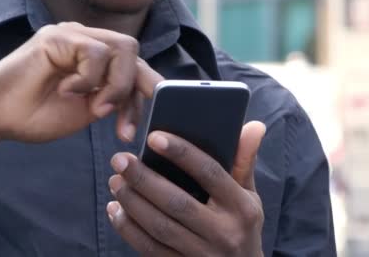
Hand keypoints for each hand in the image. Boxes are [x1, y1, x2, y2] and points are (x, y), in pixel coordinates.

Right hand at [0, 22, 163, 148]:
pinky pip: (94, 52)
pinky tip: (67, 91)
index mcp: (92, 57)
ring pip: (122, 47)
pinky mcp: (57, 36)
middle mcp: (84, 39)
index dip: (143, 92)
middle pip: (132, 51)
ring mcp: (70, 34)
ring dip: (115, 84)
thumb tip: (140, 96)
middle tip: (115, 120)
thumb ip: (111, 97)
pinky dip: (88, 79)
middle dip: (134, 88)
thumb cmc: (33, 114)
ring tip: (94, 107)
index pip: (132, 64)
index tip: (136, 125)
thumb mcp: (85, 109)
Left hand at [108, 122, 265, 256]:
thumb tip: (254, 125)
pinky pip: (149, 249)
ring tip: (115, 181)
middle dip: (143, 179)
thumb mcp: (249, 196)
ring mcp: (201, 254)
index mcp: (241, 208)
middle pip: (177, 202)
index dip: (181, 153)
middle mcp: (224, 233)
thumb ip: (243, 161)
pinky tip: (115, 209)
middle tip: (120, 159)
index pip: (210, 173)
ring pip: (159, 226)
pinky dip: (127, 228)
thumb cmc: (240, 226)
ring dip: (132, 202)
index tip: (153, 137)